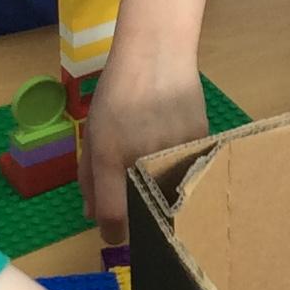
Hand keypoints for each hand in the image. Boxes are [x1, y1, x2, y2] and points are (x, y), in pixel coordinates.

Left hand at [78, 59, 207, 242]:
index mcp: (110, 159)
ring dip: (160, 196)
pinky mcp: (200, 145)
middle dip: (136, 218)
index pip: (114, 219)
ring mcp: (175, 153)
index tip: (112, 233)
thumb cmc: (117, 92)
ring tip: (156, 177)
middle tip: (133, 204)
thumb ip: (89, 177)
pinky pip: (189, 174)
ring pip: (170, 197)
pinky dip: (179, 174)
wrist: (157, 55)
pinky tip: (174, 156)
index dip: (111, 234)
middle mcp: (143, 161)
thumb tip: (92, 216)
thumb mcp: (92, 132)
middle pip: (144, 215)